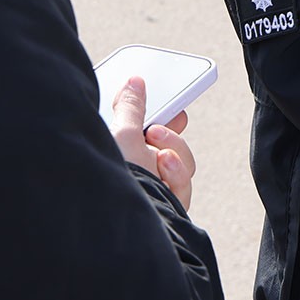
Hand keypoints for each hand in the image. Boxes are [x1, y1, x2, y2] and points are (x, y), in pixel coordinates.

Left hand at [108, 77, 195, 210]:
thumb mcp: (122, 134)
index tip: (169, 101)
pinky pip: (184, 187)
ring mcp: (155, 193)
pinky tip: (165, 167)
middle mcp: (140, 175)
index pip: (146, 133)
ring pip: (183, 165)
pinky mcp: (168, 209)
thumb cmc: (114, 179)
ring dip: (175, 152)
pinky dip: (177, 174)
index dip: (161, 114)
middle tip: (161, 128)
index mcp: (124, 156)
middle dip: (170, 135)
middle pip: (169, 147)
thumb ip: (131, 106)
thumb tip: (134, 80)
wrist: (119, 219)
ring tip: (160, 153)